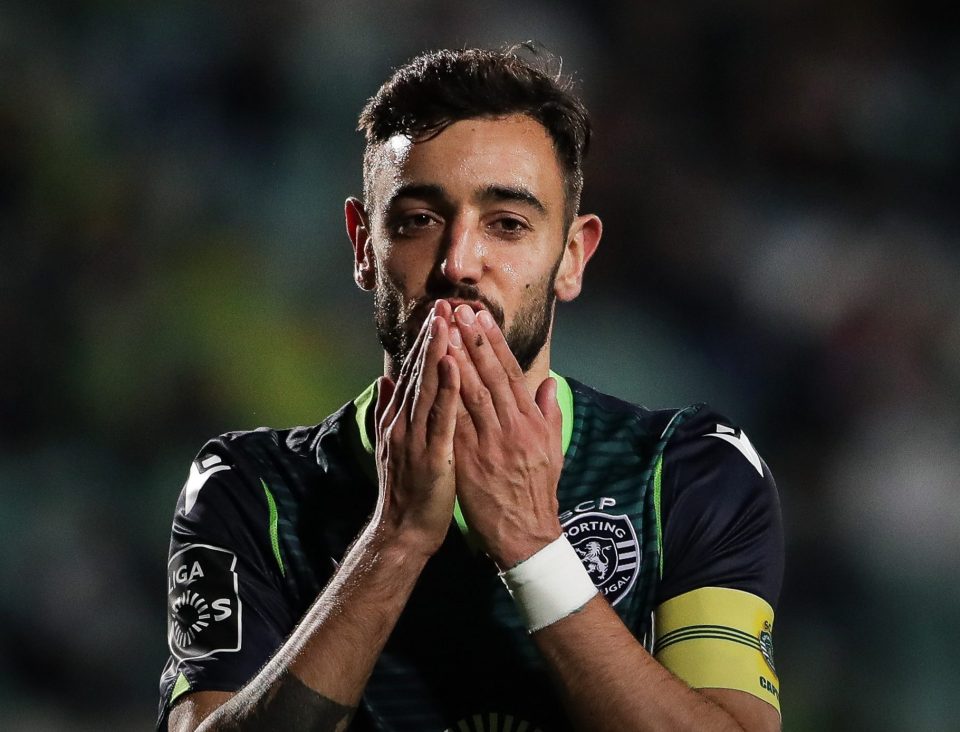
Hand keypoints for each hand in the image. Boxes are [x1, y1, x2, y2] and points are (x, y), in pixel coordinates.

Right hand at [373, 300, 460, 556]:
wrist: (402, 531)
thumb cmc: (406, 490)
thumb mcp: (394, 444)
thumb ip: (387, 409)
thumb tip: (383, 378)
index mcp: (400, 419)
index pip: (414, 373)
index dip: (424, 343)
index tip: (436, 315)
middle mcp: (404, 422)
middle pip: (419, 373)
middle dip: (431, 338)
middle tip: (442, 304)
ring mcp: (416, 437)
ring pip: (428, 387)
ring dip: (438, 353)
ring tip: (447, 322)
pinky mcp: (432, 454)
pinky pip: (442, 417)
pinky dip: (448, 389)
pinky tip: (456, 365)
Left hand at [446, 304, 563, 568]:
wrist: (526, 532)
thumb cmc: (538, 490)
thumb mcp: (553, 449)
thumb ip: (549, 413)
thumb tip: (547, 383)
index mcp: (530, 421)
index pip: (511, 373)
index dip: (494, 343)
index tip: (480, 318)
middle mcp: (512, 427)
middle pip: (490, 376)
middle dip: (472, 341)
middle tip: (457, 311)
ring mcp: (492, 443)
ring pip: (471, 393)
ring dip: (456, 360)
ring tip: (443, 332)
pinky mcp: (472, 460)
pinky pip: (456, 423)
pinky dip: (444, 398)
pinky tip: (432, 377)